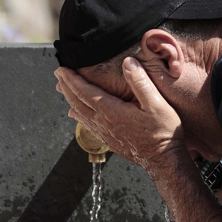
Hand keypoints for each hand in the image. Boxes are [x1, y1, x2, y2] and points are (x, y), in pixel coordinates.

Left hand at [55, 59, 185, 170]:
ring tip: (63, 89)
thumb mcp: (156, 103)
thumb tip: (128, 62)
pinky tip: (74, 114)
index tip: (61, 69)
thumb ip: (140, 82)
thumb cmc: (162, 131)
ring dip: (70, 99)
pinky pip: (87, 125)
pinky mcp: (109, 140)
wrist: (163, 159)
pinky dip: (78, 116)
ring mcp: (105, 133)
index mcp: (111, 111)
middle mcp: (103, 122)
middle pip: (77, 102)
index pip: (84, 92)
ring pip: (80, 113)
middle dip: (66, 86)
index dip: (71, 79)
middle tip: (58, 74)